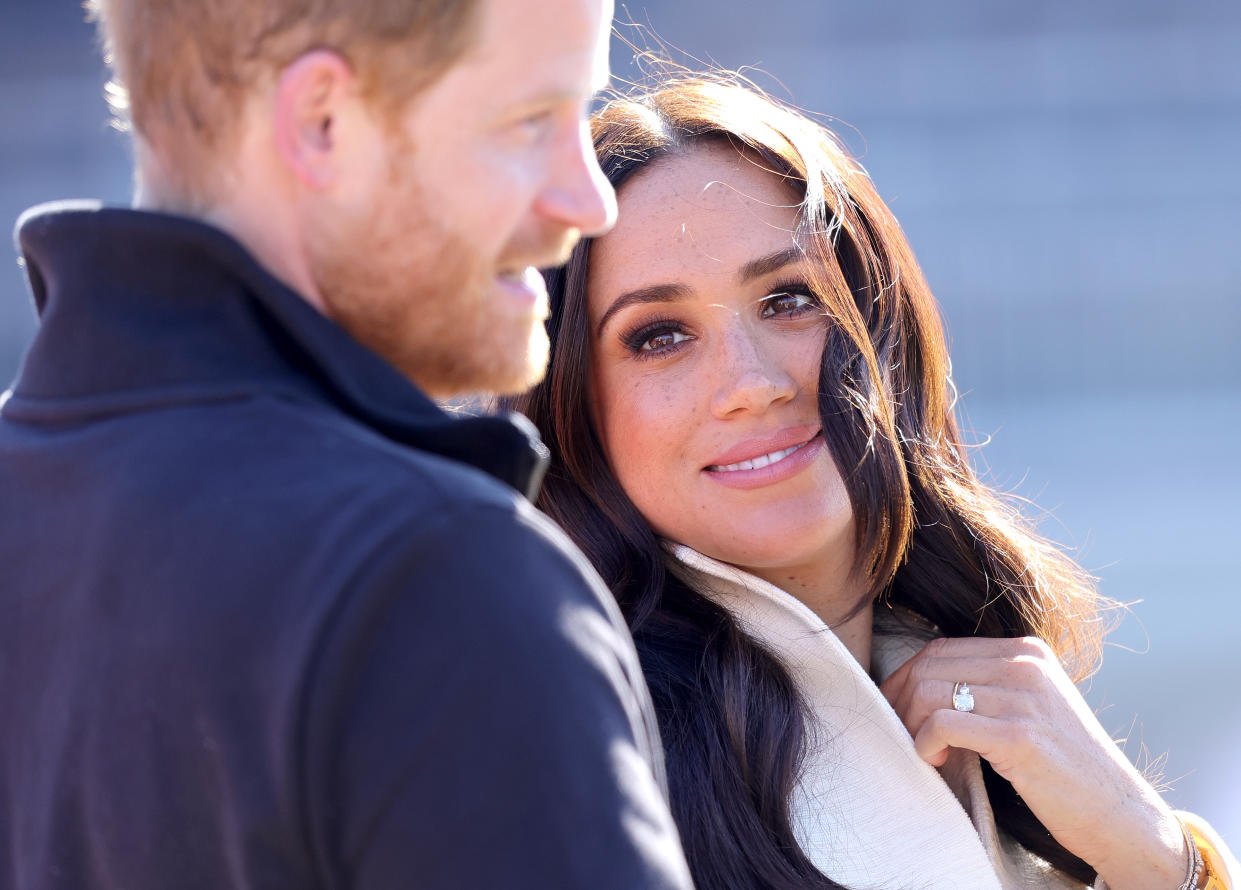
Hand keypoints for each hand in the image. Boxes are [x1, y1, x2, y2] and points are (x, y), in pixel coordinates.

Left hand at [879, 636, 1185, 889]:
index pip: (941, 649)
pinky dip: (926, 743)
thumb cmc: (1064, 767)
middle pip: (929, 666)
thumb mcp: (1028, 707)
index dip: (905, 679)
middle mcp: (1026, 664)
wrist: (1119, 813)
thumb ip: (985, 686)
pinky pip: (944, 724)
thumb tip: (915, 685)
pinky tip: (936, 761)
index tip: (893, 709)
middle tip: (901, 735)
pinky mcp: (1020, 735)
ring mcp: (1025, 697)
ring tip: (925, 751)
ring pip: (929, 692)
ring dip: (911, 725)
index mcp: (1027, 651)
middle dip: (901, 702)